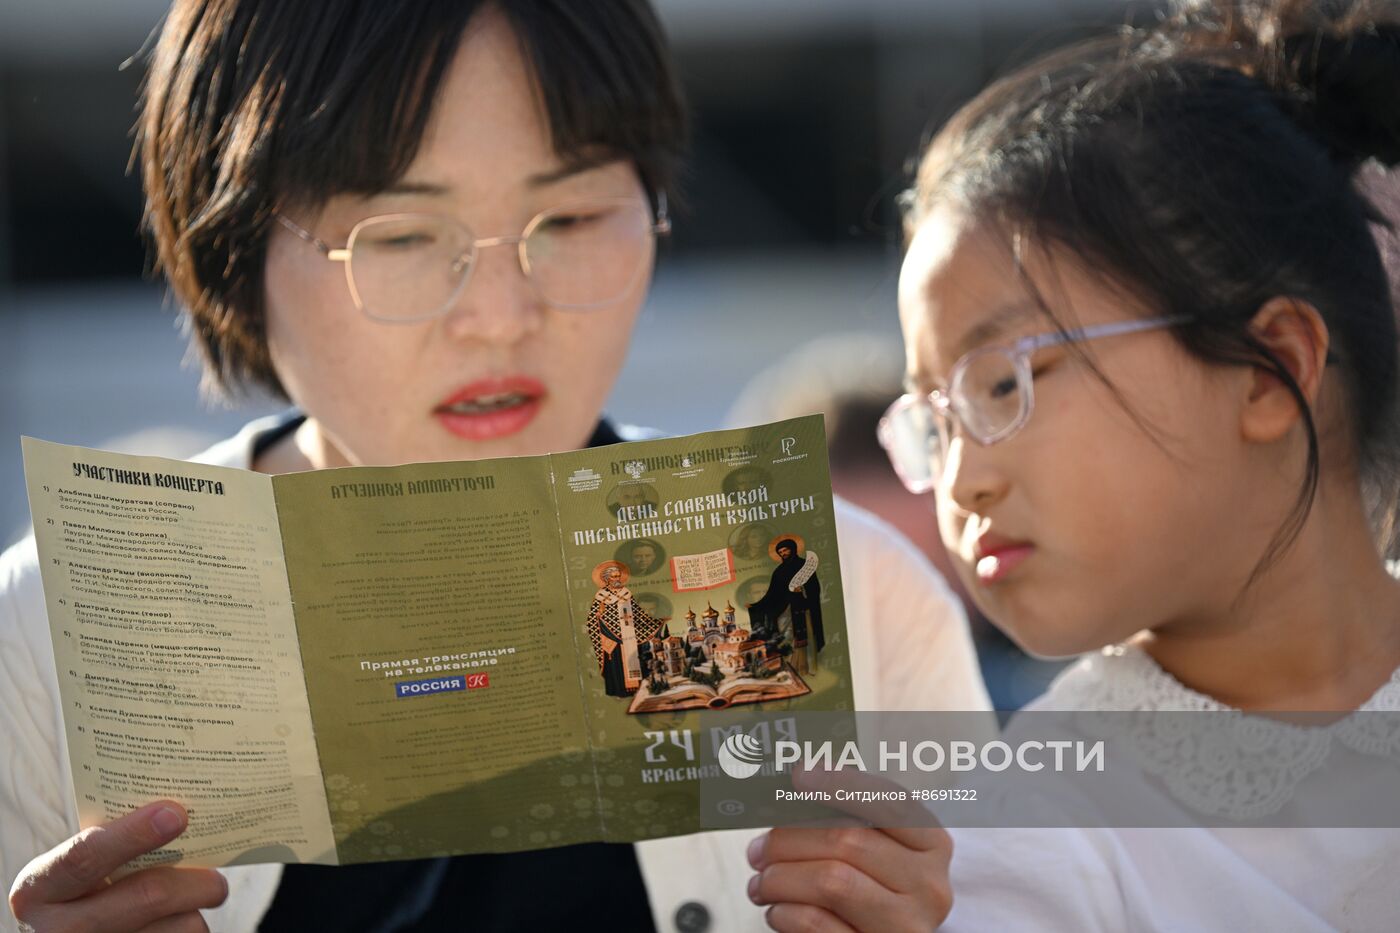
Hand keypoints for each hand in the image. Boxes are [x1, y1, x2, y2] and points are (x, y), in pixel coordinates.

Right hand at [9, 800, 228, 932]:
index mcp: (39, 888)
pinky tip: (176, 926)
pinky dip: (189, 930)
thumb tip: (179, 812)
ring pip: (178, 927)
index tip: (175, 814)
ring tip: (190, 906)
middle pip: (149, 896)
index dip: (132, 835)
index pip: (85, 857)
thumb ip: (110, 847)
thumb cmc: (78, 899)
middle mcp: (57, 928)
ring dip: (195, 913)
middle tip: (216, 879)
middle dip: (196, 882)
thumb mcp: (72, 874)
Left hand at [745, 772, 952, 931]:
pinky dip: (786, 912)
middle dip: (789, 840)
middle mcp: (928, 885)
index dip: (842, 784)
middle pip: (849, 841)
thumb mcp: (877, 849)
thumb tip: (796, 783)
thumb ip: (846, 817)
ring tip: (762, 881)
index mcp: (933, 845)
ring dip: (781, 877)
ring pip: (831, 882)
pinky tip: (778, 910)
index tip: (800, 775)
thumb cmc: (872, 888)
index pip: (891, 802)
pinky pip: (817, 924)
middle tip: (759, 849)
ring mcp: (906, 924)